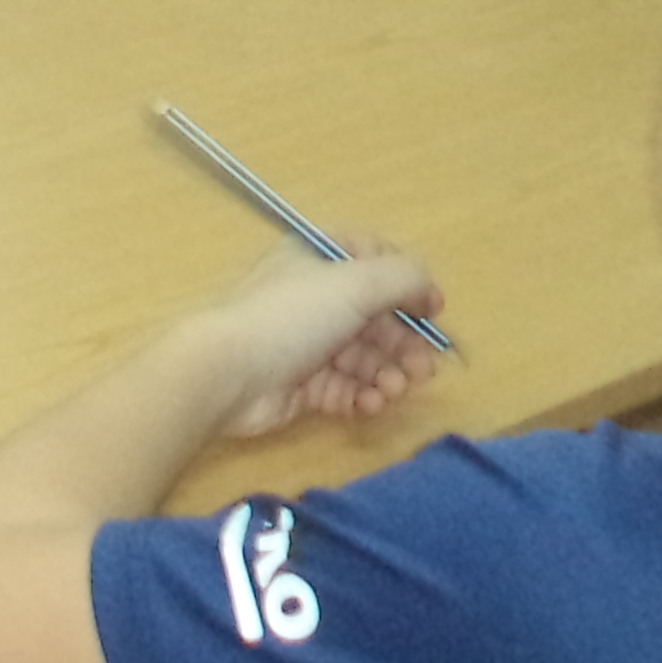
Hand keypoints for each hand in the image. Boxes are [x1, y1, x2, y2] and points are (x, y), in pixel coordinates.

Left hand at [182, 245, 443, 436]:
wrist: (228, 373)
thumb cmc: (292, 316)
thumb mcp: (356, 282)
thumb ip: (404, 278)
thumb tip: (431, 290)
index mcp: (322, 258)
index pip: (377, 262)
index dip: (410, 286)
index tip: (434, 311)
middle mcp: (316, 296)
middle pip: (377, 317)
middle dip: (405, 344)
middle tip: (424, 370)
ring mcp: (307, 342)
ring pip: (365, 357)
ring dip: (388, 374)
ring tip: (393, 390)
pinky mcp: (302, 384)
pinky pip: (345, 388)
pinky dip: (363, 396)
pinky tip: (370, 404)